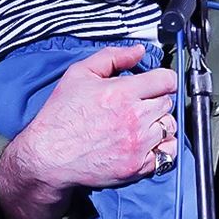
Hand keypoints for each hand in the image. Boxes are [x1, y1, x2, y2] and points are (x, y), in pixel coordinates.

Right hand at [0, 43, 179, 218]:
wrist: (48, 156)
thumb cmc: (60, 116)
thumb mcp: (79, 74)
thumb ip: (112, 57)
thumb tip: (138, 51)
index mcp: (122, 93)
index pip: (166, 80)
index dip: (164, 80)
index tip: (158, 84)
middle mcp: (135, 118)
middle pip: (168, 103)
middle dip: (157, 101)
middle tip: (140, 105)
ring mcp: (138, 144)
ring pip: (169, 127)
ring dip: (159, 124)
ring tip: (141, 125)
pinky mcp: (138, 166)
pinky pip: (167, 154)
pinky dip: (160, 148)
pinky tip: (144, 144)